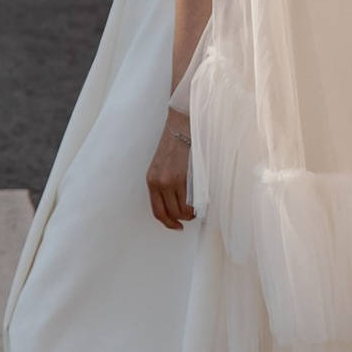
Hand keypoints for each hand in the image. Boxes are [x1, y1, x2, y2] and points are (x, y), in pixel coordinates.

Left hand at [146, 109, 194, 230]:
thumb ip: (166, 184)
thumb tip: (176, 203)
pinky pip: (189, 201)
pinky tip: (199, 204)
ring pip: (181, 210)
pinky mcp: (182, 177)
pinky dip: (196, 206)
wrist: (181, 126)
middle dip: (181, 219)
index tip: (176, 225)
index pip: (157, 211)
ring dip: (190, 214)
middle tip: (190, 217)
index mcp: (151, 180)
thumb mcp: (163, 166)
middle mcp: (158, 183)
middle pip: (170, 213)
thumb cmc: (175, 144)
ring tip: (196, 210)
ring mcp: (170, 181)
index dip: (168, 222)